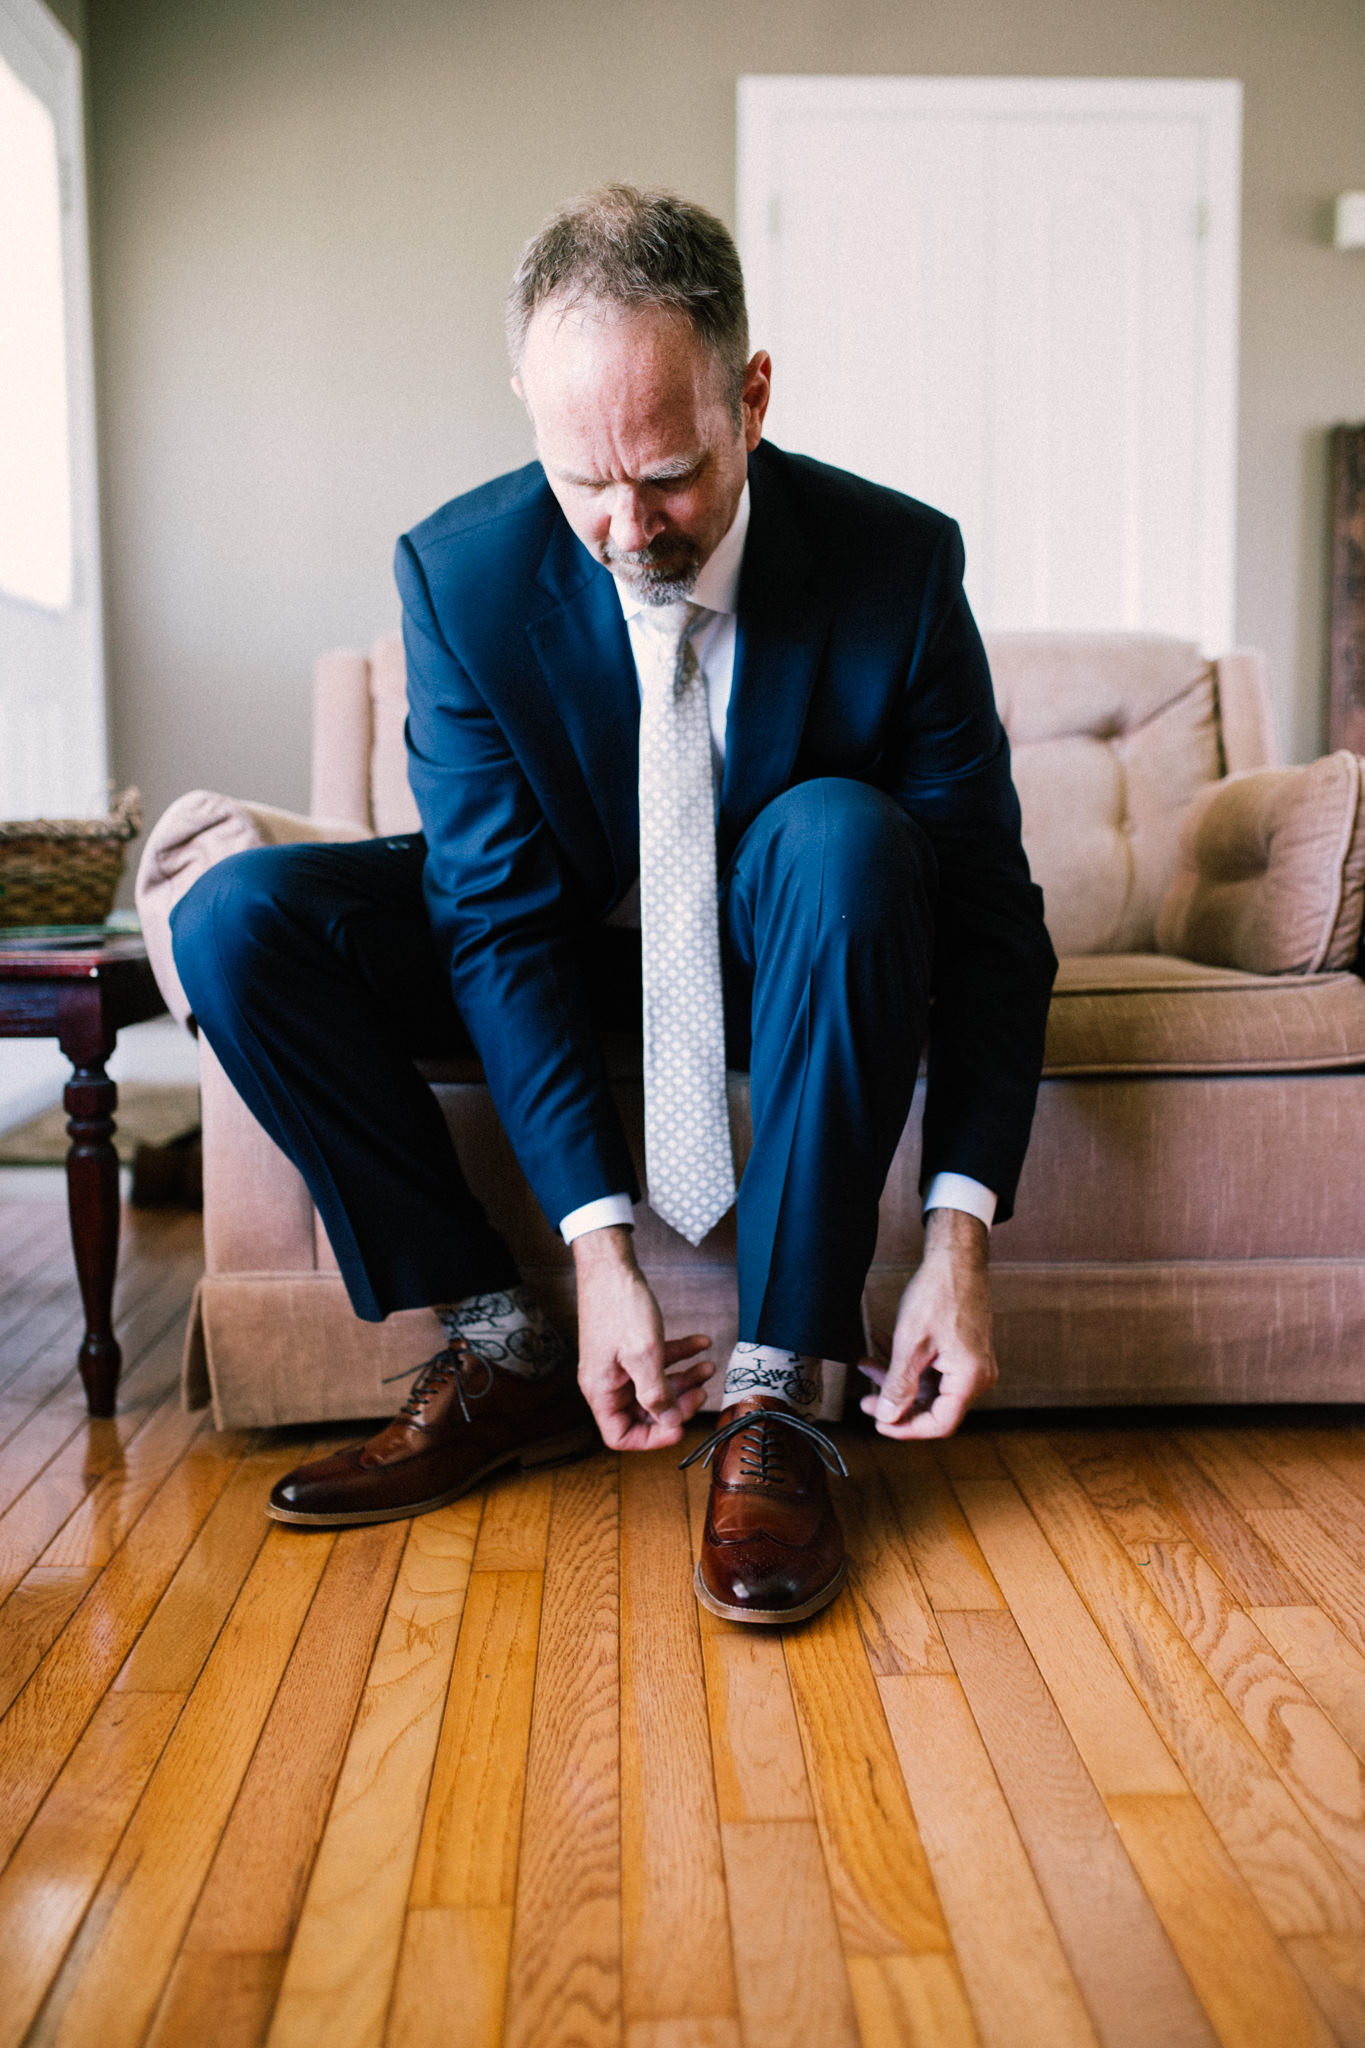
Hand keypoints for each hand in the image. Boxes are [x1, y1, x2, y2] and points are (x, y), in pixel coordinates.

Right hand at [572, 1225, 714, 1449]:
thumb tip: (670, 1421)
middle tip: (701, 1393)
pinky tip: (700, 1344)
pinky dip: (679, 1355)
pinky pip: (655, 1361)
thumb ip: (656, 1392)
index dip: (652, 1438)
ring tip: (709, 1367)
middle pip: (643, 1412)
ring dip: (684, 1379)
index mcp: (601, 1391)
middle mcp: (607, 1382)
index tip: (680, 1427)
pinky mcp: (629, 1346)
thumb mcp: (644, 1354)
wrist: (610, 1264)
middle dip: (676, 1404)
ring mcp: (618, 1363)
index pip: (620, 1436)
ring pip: (654, 1385)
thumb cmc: (620, 1305)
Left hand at [859, 1207, 996, 1438]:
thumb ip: (899, 1385)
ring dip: (897, 1377)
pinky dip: (908, 1362)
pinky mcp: (963, 1351)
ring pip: (929, 1386)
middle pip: (934, 1407)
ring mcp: (971, 1363)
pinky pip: (934, 1368)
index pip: (939, 1424)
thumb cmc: (939, 1293)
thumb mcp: (910, 1343)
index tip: (879, 1423)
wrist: (956, 1258)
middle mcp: (977, 1376)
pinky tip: (882, 1344)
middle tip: (866, 1399)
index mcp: (970, 1379)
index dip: (906, 1428)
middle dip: (896, 1402)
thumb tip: (888, 1417)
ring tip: (867, 1363)